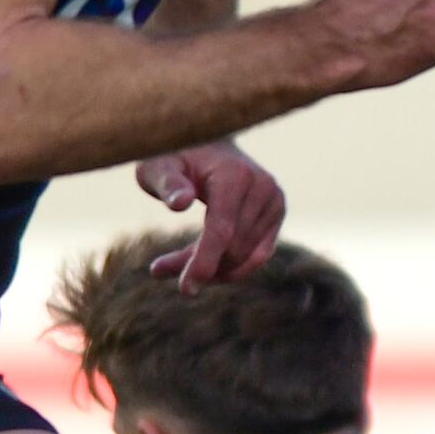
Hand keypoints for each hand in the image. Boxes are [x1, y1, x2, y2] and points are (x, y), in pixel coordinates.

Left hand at [136, 140, 284, 282]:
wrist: (206, 144)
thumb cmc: (174, 155)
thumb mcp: (157, 166)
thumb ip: (167, 184)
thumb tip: (180, 204)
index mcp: (235, 175)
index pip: (223, 230)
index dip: (204, 262)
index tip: (185, 289)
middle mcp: (264, 188)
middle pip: (232, 248)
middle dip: (198, 266)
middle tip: (158, 269)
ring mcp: (275, 202)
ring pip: (245, 257)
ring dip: (211, 268)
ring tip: (171, 264)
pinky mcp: (277, 214)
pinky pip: (258, 255)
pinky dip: (231, 267)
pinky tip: (202, 265)